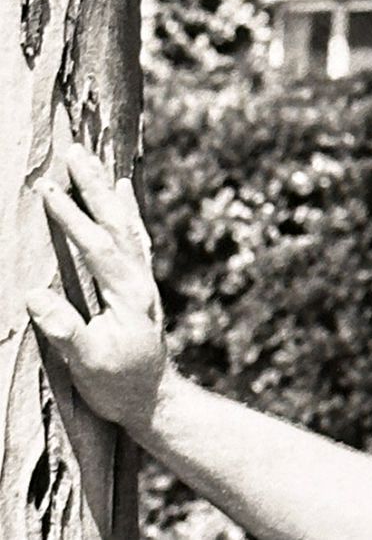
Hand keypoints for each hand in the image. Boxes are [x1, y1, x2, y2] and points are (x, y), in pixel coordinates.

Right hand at [25, 143, 171, 430]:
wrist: (156, 398)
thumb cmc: (120, 385)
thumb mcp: (89, 365)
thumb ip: (66, 330)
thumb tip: (36, 295)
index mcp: (128, 294)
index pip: (98, 246)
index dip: (73, 217)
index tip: (48, 189)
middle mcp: (140, 280)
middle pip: (117, 224)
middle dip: (95, 187)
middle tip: (76, 152)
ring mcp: (142, 280)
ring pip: (127, 226)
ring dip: (109, 193)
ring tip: (97, 161)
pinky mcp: (139, 285)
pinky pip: (134, 238)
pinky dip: (127, 212)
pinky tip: (124, 193)